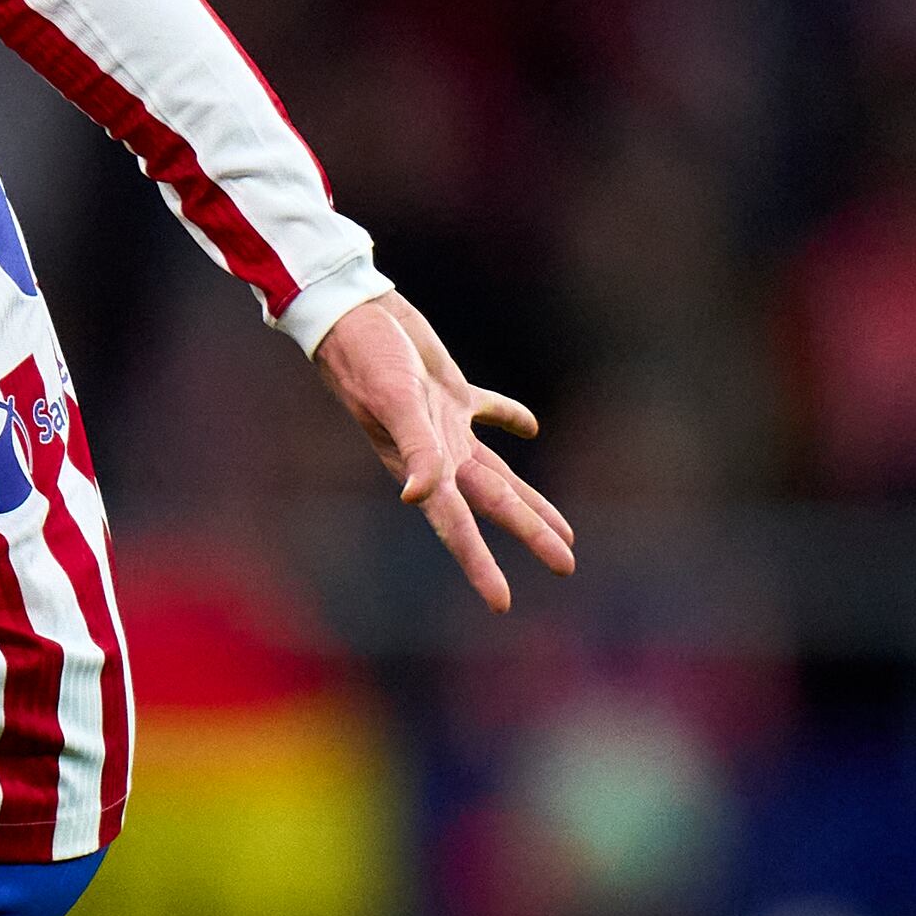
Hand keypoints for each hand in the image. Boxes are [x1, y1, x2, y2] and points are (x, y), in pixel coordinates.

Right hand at [313, 292, 576, 611]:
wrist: (350, 312)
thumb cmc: (369, 358)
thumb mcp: (396, 401)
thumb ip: (414, 448)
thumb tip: (418, 497)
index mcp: (425, 465)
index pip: (458, 526)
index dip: (480, 566)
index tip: (502, 604)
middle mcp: (436, 455)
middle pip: (493, 504)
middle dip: (530, 534)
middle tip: (566, 566)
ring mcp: (443, 426)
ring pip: (496, 472)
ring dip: (527, 499)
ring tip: (561, 528)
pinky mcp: (447, 393)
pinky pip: (487, 413)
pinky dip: (510, 419)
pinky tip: (529, 426)